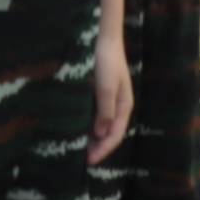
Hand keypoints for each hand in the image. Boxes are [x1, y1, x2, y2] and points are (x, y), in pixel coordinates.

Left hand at [87, 31, 134, 163]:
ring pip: (100, 126)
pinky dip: (87, 125)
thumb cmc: (106, 62)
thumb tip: (100, 134)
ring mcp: (108, 100)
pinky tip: (75, 129)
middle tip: (81, 159)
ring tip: (77, 148)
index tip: (90, 160)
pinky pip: (93, 115)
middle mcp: (117, 106)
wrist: (102, 38)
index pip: (115, 135)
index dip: (104, 149)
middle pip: (109, 133)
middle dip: (97, 147)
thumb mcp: (106, 87)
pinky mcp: (98, 93)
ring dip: (91, 138)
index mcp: (124, 106)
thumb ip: (105, 111)